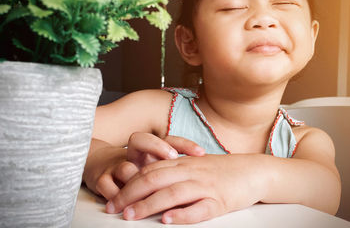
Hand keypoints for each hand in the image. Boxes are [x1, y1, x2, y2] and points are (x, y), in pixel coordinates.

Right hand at [83, 135, 204, 201]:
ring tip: (145, 188)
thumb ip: (172, 168)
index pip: (168, 140)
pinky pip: (106, 185)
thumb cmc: (133, 167)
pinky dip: (114, 194)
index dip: (184, 144)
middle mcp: (133, 155)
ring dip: (134, 177)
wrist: (97, 163)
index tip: (200, 152)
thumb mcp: (152, 164)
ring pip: (125, 166)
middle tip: (172, 157)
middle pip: (141, 141)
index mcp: (149, 151)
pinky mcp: (100, 179)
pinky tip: (121, 204)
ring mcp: (116, 166)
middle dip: (157, 147)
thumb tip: (199, 170)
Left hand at [106, 154, 266, 223]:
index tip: (114, 198)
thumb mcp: (194, 165)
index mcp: (183, 163)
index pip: (150, 170)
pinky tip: (168, 220)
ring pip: (172, 193)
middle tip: (114, 208)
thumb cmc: (220, 170)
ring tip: (131, 216)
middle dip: (131, 194)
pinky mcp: (219, 201)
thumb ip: (172, 171)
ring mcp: (205, 186)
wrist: (252, 170)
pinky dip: (182, 215)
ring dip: (149, 205)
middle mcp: (191, 172)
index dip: (130, 184)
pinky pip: (199, 209)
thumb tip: (147, 183)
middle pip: (155, 180)